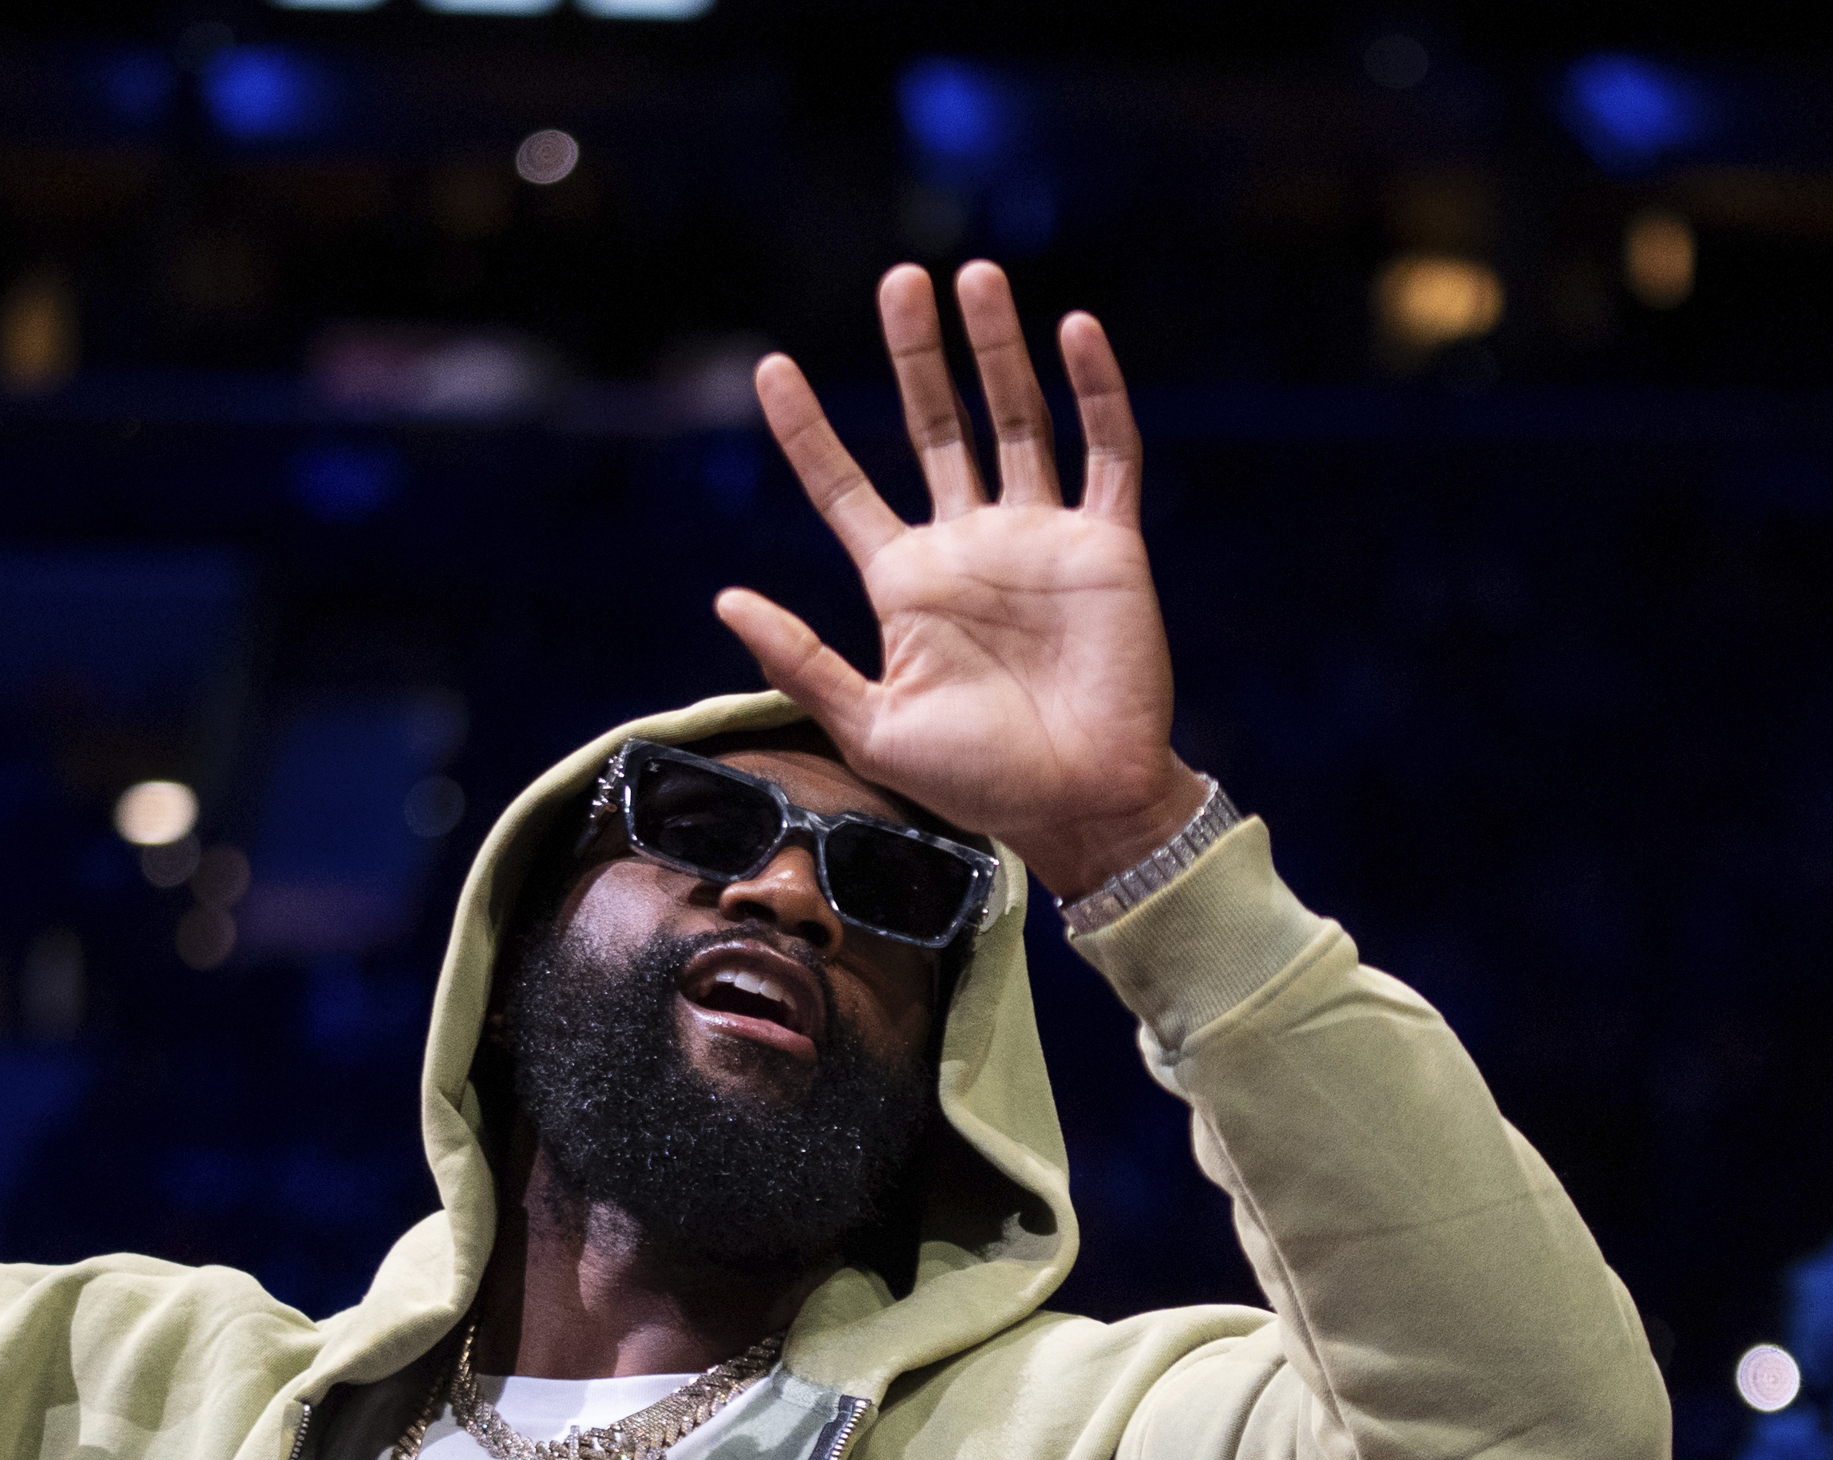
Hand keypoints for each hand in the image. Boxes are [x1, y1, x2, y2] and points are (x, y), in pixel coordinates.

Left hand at [717, 262, 1205, 898]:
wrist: (1084, 808)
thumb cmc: (980, 785)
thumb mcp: (872, 725)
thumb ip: (802, 660)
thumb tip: (725, 598)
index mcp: (906, 583)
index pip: (844, 486)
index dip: (807, 428)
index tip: (769, 368)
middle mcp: (970, 546)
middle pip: (935, 425)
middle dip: (916, 355)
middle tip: (899, 280)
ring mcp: (1041, 539)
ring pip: (1017, 418)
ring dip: (997, 349)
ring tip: (975, 278)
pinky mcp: (1108, 546)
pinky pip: (1105, 452)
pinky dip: (1095, 391)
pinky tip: (1074, 331)